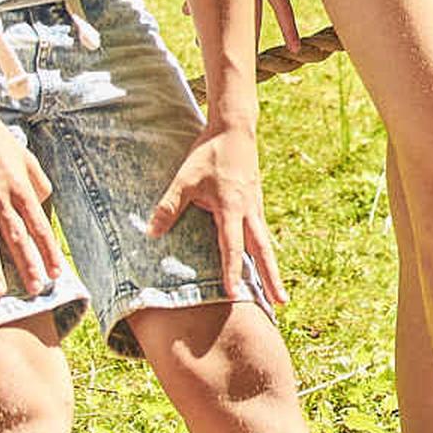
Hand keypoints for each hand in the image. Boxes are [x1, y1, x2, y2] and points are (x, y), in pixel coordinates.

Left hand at [147, 124, 283, 303]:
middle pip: (262, 251)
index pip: (232, 245)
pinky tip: (264, 264)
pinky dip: (265, 253)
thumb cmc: (209, 154)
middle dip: (271, 277)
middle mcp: (249, 211)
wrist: (235, 130)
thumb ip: (169, 206)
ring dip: (271, 268)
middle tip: (281, 303)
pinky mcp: (256, 204)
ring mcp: (256, 207)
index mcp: (231, 207)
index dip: (231, 270)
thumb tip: (151, 233)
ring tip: (277, 294)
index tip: (234, 293)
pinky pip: (262, 234)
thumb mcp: (185, 178)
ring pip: (265, 244)